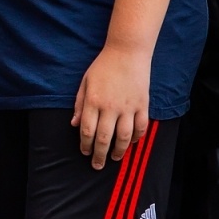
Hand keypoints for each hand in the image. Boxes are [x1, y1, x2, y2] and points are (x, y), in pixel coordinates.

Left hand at [72, 45, 151, 169]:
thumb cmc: (102, 67)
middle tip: (97, 165)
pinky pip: (141, 127)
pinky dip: (137, 138)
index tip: (84, 152)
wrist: (126, 53)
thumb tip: (75, 125)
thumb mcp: (85, 82)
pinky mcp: (143, 105)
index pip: (88, 130)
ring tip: (114, 158)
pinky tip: (132, 143)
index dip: (85, 145)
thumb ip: (80, 104)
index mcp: (93, 101)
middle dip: (99, 154)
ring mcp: (128, 107)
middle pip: (104, 137)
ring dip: (119, 151)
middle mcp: (110, 107)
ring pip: (125, 137)